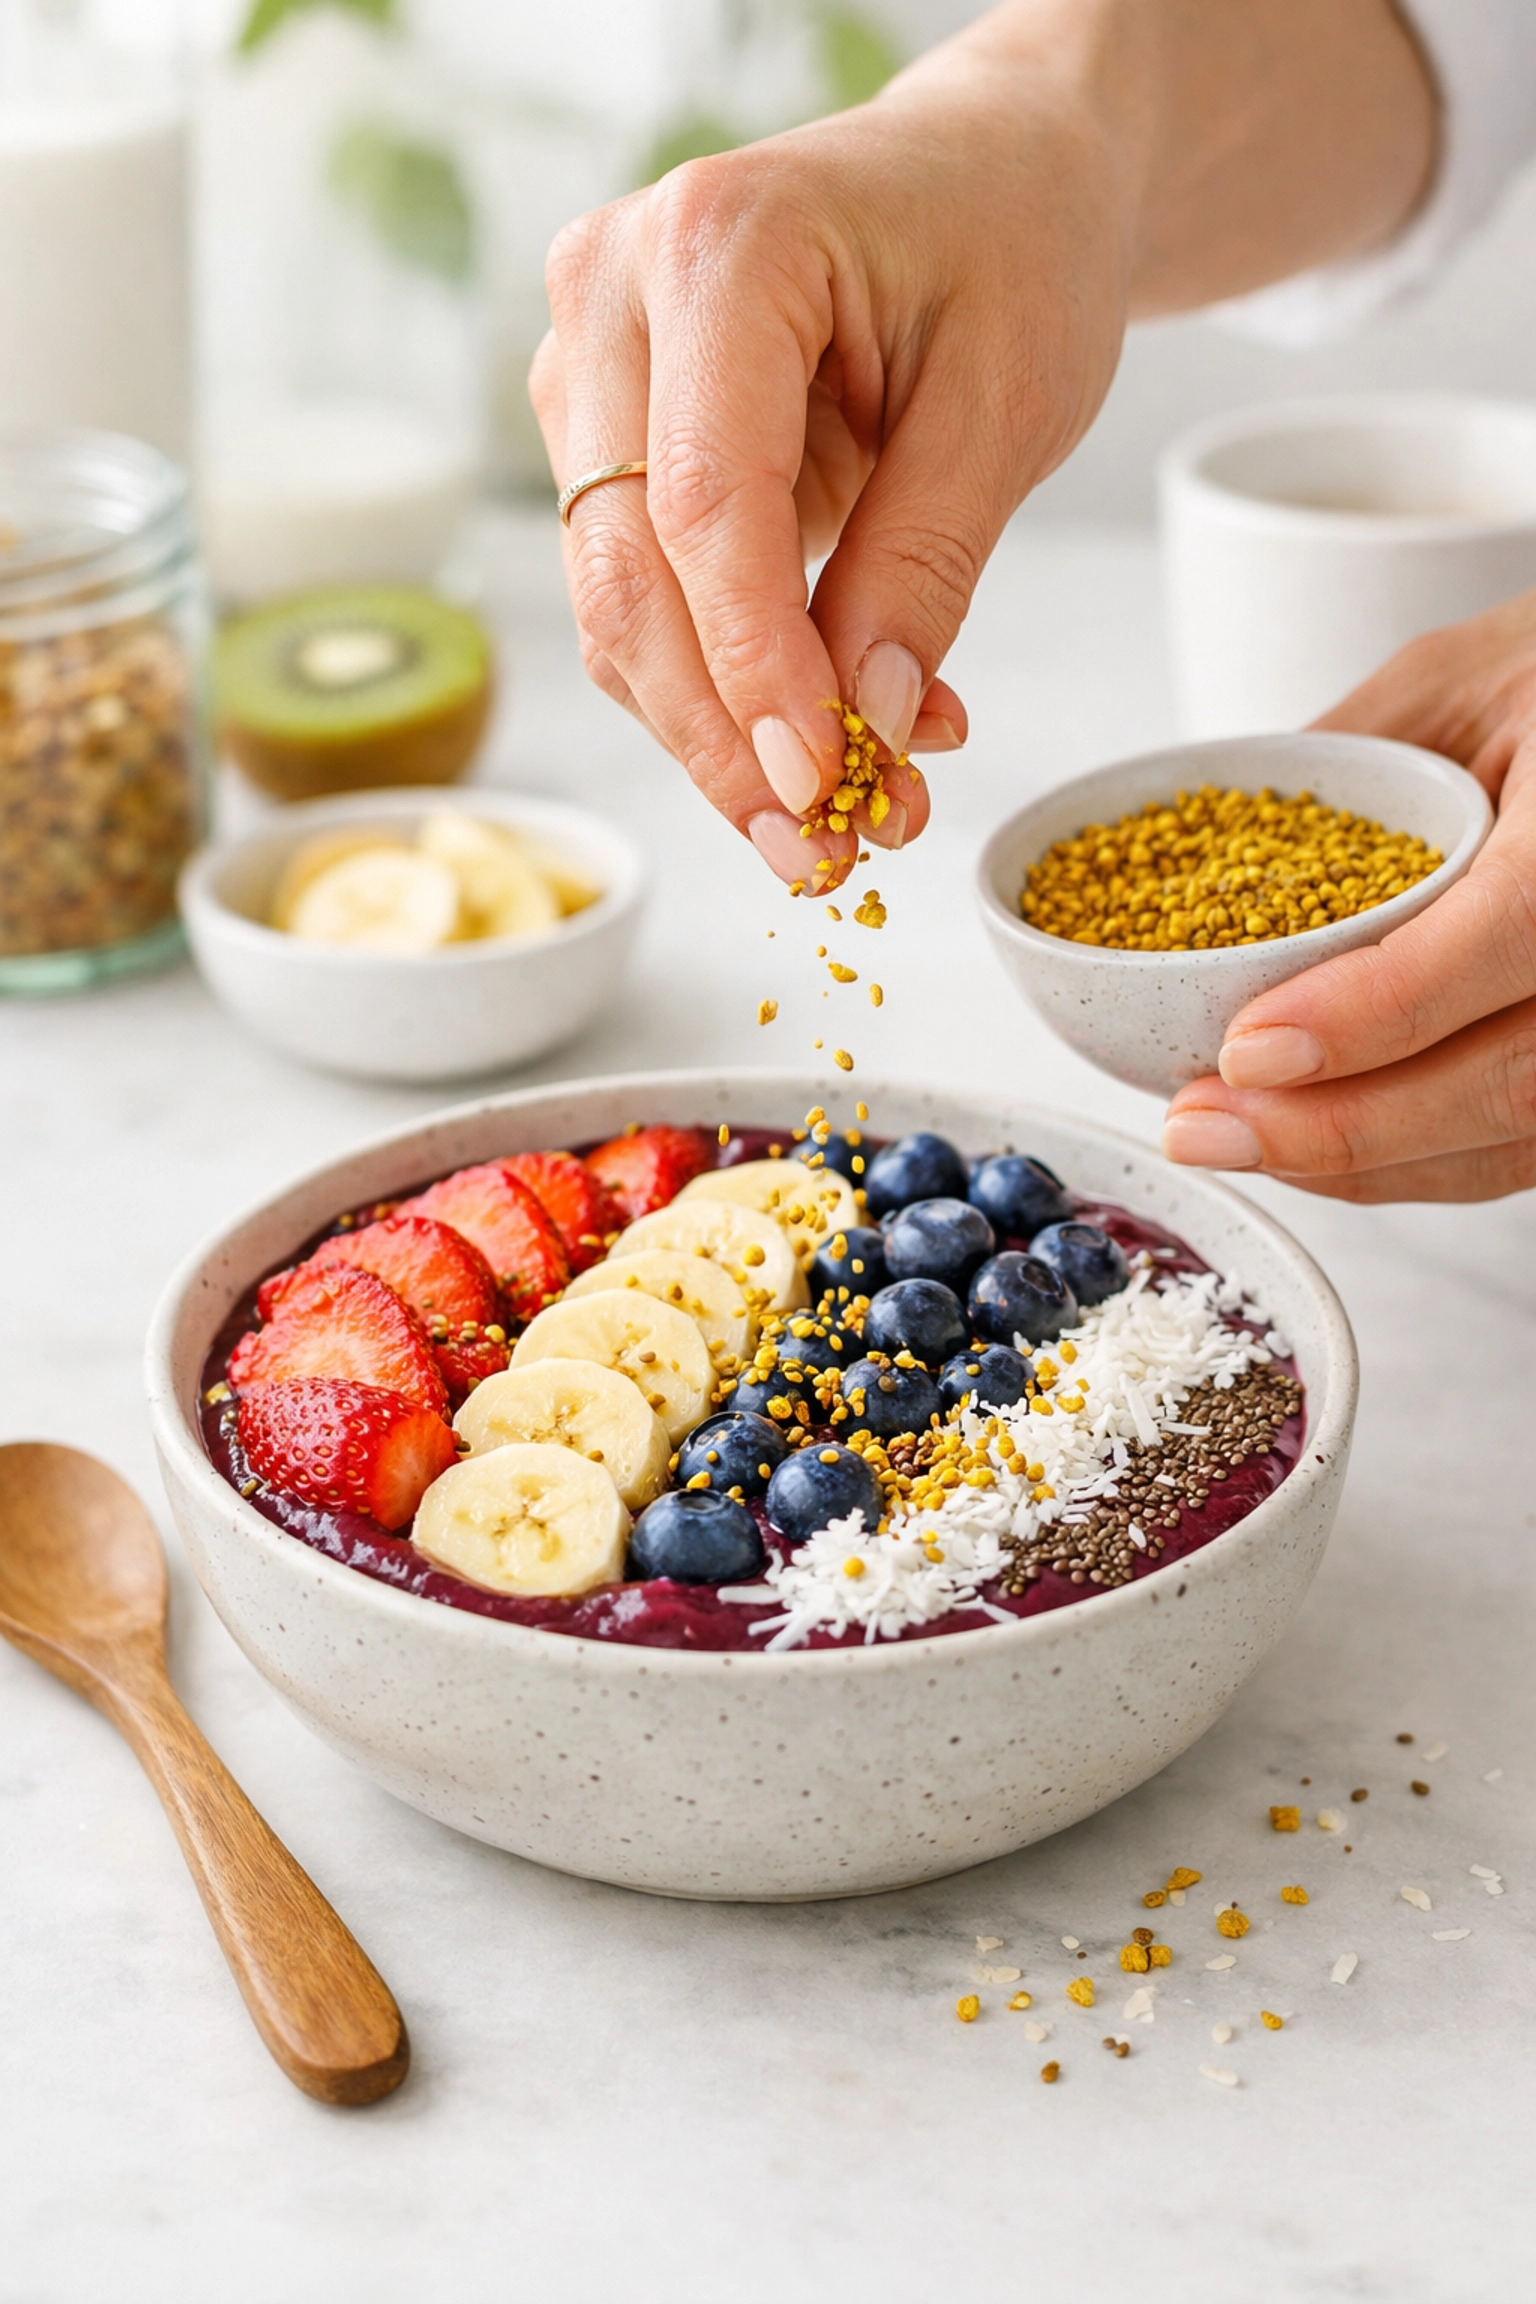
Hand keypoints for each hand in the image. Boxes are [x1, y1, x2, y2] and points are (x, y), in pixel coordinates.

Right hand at [530, 0, 1431, 890]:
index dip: (755, 672)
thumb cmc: (1013, 242)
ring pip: (619, 607)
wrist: (993, 171)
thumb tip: (862, 731)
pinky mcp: (604, 434)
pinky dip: (731, 687)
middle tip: (824, 855)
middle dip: (727, 740)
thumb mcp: (1008, 402)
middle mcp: (614, 295)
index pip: (703, 506)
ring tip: (851, 816)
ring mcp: (590, 365)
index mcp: (719, 244)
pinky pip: (646, 596)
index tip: (822, 788)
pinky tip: (835, 736)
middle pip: (630, 575)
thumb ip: (924, 567)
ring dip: (723, 736)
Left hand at [1163, 587, 1535, 1201]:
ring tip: (1230, 1137)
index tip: (1250, 1046)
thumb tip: (1203, 853)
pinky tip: (1308, 1144)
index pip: (1510, 933)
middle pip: (1511, 1078)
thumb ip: (1342, 767)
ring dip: (1359, 1162)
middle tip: (1202, 1122)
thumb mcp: (1452, 679)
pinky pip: (1514, 1153)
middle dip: (1340, 1126)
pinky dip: (1404, 1162)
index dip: (1377, 1011)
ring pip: (1512, 1141)